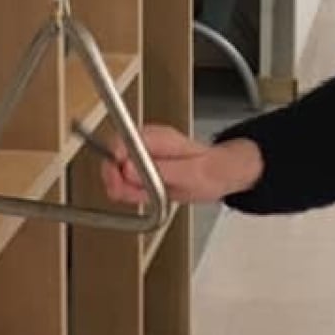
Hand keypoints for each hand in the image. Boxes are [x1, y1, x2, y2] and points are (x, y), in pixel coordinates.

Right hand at [100, 123, 263, 205]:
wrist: (221, 174)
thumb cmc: (212, 170)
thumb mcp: (191, 173)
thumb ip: (160, 170)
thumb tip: (129, 168)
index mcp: (159, 138)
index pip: (122, 139)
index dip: (114, 159)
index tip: (119, 177)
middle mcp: (148, 144)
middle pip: (113, 156)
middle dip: (116, 178)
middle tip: (131, 193)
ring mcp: (144, 157)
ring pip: (116, 172)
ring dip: (123, 189)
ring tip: (145, 195)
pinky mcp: (143, 170)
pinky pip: (125, 183)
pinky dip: (130, 193)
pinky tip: (145, 196)